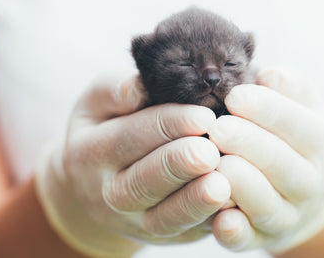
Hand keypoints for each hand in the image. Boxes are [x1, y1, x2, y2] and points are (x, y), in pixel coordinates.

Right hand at [35, 75, 230, 256]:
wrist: (95, 182)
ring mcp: (134, 222)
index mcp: (90, 152)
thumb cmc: (107, 127)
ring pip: (164, 217)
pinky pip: (185, 233)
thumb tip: (138, 87)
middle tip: (209, 152)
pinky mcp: (160, 236)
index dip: (168, 125)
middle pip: (144, 181)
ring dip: (195, 203)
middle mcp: (108, 193)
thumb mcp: (96, 103)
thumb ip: (113, 90)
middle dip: (179, 166)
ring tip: (223, 185)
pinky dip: (209, 221)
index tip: (203, 115)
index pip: (130, 136)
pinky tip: (233, 205)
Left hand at [208, 67, 323, 252]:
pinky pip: (249, 238)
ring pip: (266, 205)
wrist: (306, 188)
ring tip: (216, 164)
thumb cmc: (295, 134)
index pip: (299, 125)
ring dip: (241, 185)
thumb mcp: (303, 105)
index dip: (267, 110)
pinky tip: (220, 220)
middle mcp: (311, 183)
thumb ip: (290, 86)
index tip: (235, 96)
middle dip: (249, 145)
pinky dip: (235, 232)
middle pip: (283, 166)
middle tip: (217, 129)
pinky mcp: (261, 237)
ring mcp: (287, 215)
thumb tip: (271, 76)